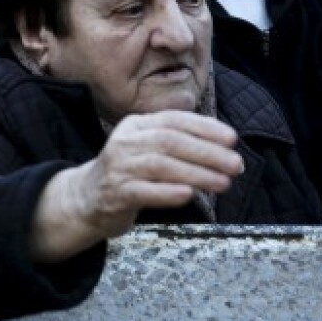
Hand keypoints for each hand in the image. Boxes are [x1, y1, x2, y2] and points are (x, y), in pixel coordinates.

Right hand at [32, 111, 243, 261]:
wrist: (85, 199)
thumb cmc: (128, 174)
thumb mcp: (146, 148)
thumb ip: (176, 142)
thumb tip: (224, 144)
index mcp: (135, 126)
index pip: (173, 121)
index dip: (205, 128)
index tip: (232, 139)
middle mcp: (124, 142)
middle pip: (170, 142)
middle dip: (207, 152)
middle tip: (235, 164)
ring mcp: (118, 168)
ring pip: (161, 166)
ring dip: (197, 174)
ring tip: (223, 183)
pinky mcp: (115, 194)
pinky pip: (144, 192)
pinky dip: (169, 192)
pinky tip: (189, 195)